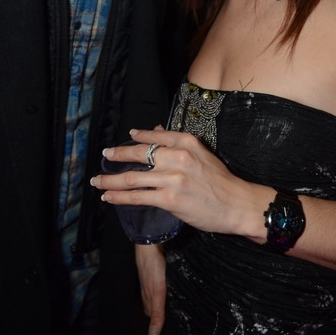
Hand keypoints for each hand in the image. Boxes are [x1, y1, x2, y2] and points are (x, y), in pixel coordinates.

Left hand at [93, 128, 256, 236]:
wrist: (237, 204)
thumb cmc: (221, 181)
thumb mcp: (201, 154)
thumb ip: (178, 143)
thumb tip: (155, 129)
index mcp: (186, 142)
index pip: (155, 135)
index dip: (137, 137)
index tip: (127, 138)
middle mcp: (177, 156)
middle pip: (139, 153)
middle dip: (117, 155)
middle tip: (104, 155)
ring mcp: (172, 178)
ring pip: (133, 177)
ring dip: (111, 180)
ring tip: (98, 182)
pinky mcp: (169, 199)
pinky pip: (138, 197)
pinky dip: (120, 197)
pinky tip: (109, 197)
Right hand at [135, 243, 166, 334]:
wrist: (150, 241)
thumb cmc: (153, 266)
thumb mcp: (157, 292)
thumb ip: (157, 313)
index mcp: (149, 295)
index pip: (152, 314)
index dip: (157, 321)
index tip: (165, 328)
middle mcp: (148, 287)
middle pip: (153, 303)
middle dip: (160, 310)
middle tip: (171, 316)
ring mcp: (151, 276)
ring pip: (156, 291)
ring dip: (162, 297)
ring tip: (172, 301)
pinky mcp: (156, 265)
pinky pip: (160, 278)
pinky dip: (165, 283)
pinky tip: (170, 281)